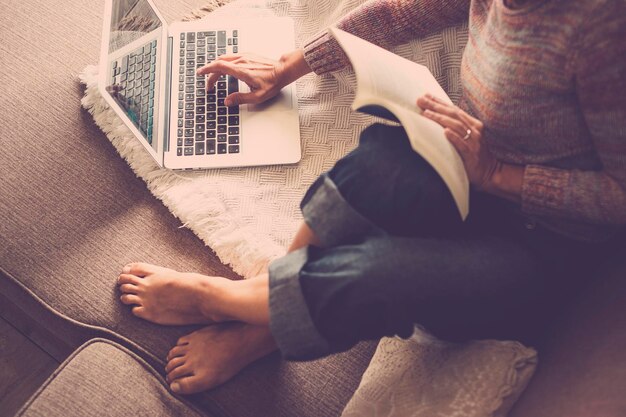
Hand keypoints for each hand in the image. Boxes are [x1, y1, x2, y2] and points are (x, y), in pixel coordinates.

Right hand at [196, 49, 310, 106]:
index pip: (218, 66)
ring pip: (225, 59)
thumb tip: (227, 101)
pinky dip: (224, 63)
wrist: (283, 70)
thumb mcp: (257, 96)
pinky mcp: (248, 55)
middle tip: (208, 85)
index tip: (200, 73)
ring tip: (215, 78)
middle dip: (211, 73)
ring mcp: (245, 56)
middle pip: (219, 63)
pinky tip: (226, 70)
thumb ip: (240, 99)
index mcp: (241, 70)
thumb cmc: (273, 83)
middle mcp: (241, 61)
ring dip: (217, 67)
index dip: (207, 70)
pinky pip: (232, 57)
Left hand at [417, 94, 499, 190]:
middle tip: (421, 100)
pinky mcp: (472, 154)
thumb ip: (455, 127)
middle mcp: (474, 129)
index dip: (439, 102)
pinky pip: (462, 144)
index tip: (425, 95)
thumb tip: (437, 117)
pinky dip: (454, 137)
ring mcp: (474, 141)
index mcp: (473, 123)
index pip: (453, 110)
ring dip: (440, 119)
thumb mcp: (467, 137)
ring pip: (456, 126)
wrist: (489, 172)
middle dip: (436, 106)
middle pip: (453, 115)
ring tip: (426, 114)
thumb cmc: (474, 154)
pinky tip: (445, 132)